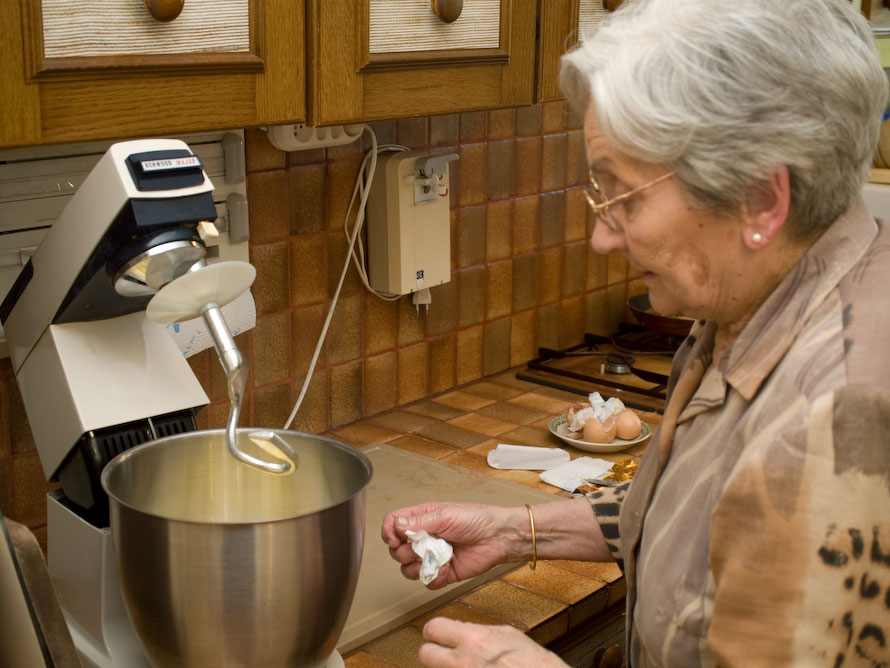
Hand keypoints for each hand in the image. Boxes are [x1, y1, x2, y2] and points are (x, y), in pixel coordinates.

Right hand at [381, 501, 524, 588]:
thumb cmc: (476, 519)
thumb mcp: (446, 515)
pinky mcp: (442, 573)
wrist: (497, 538)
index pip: (393, 524)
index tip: (395, 538)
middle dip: (404, 551)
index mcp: (422, 519)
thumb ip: (420, 521)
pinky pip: (426, 581)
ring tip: (433, 558)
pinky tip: (445, 569)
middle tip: (421, 547)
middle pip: (396, 549)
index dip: (389, 532)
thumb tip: (397, 525)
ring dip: (417, 566)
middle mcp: (423, 538)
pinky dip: (433, 577)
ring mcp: (431, 556)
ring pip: (407, 568)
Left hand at [418, 617, 568, 667]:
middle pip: (425, 654)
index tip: (439, 634)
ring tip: (463, 664)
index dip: (436, 631)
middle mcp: (464, 663)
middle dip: (432, 652)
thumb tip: (463, 629)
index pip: (433, 628)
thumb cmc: (535, 665)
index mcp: (474, 641)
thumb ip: (480, 631)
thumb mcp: (509, 636)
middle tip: (443, 653)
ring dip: (444, 667)